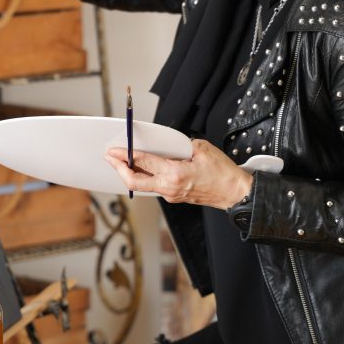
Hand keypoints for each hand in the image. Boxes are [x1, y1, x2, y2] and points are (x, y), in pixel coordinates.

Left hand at [105, 138, 253, 209]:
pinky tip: (139, 169)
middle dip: (118, 169)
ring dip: (129, 174)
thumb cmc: (222, 173)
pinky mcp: (174, 197)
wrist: (234, 193)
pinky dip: (143, 177)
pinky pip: (153, 187)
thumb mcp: (202, 149)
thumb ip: (182, 146)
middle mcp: (169, 187)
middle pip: (134, 181)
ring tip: (120, 162)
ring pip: (142, 185)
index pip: (143, 163)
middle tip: (109, 157)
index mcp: (175, 174)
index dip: (125, 155)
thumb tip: (168, 147)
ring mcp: (170, 195)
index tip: (114, 150)